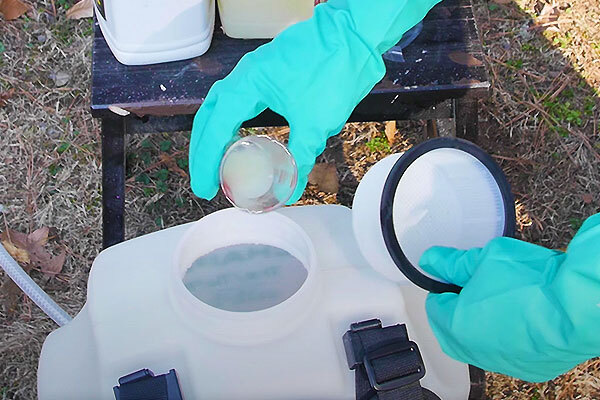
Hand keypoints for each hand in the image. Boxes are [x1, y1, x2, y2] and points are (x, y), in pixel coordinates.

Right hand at [189, 0, 441, 202]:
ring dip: (214, 135)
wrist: (355, 36)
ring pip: (221, 105)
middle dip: (203, 150)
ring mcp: (255, 71)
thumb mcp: (316, 123)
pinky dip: (230, 121)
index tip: (206, 188)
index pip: (216, 128)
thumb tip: (290, 191)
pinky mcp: (268, 72)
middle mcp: (244, 75)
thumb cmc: (335, 73)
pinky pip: (237, 99)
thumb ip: (300, 158)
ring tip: (215, 163)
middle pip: (210, 116)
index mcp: (248, 84)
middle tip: (204, 180)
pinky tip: (237, 137)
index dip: (207, 162)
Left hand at [420, 213, 599, 381]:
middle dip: (459, 308)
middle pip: (453, 328)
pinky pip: (507, 351)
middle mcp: (475, 351)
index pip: (434, 307)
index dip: (445, 288)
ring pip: (480, 342)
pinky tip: (522, 316)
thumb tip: (432, 260)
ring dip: (483, 323)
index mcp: (456, 326)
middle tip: (478, 285)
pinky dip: (508, 336)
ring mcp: (502, 362)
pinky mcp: (528, 368)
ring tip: (503, 298)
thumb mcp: (485, 259)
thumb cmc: (533, 282)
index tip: (456, 277)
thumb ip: (453, 263)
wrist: (578, 306)